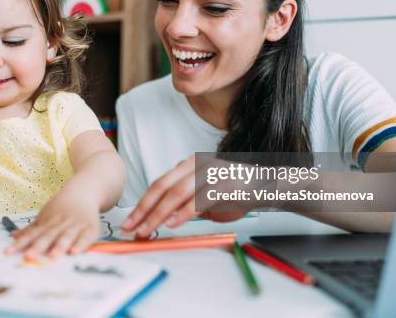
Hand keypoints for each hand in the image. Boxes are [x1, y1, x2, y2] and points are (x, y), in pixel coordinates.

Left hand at [6, 193, 99, 258]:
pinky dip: (80, 244)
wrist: (83, 191)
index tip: (9, 252)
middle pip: (48, 236)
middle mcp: (60, 223)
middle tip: (29, 257)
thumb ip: (31, 229)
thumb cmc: (62, 207)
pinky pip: (85, 237)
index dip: (20, 243)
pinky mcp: (90, 229)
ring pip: (66, 236)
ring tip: (52, 256)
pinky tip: (75, 252)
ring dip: (59, 246)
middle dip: (39, 246)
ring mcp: (75, 225)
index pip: (32, 234)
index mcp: (47, 222)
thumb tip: (13, 236)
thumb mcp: (45, 215)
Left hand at [121, 155, 248, 237]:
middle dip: (144, 210)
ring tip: (148, 229)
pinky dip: (184, 213)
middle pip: (162, 187)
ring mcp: (209, 173)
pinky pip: (198, 200)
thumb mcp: (202, 194)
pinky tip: (173, 223)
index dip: (142, 203)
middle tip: (132, 227)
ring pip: (176, 194)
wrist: (265, 185)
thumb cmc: (232, 192)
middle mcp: (196, 165)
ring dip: (159, 214)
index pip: (159, 184)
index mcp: (187, 165)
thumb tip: (158, 219)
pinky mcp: (223, 185)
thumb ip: (182, 201)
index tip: (130, 220)